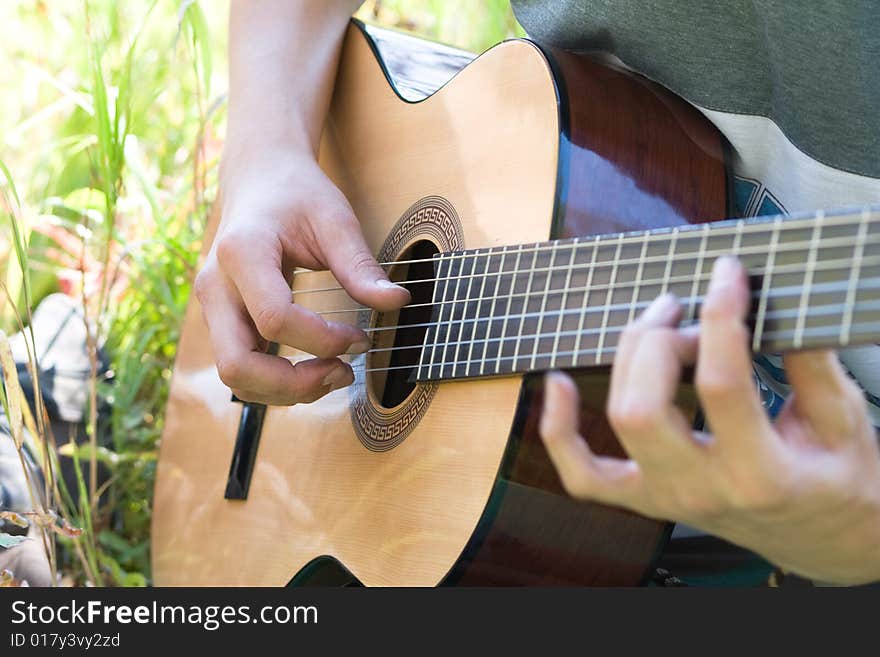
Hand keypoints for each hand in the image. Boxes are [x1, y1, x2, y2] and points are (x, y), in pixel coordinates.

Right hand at [195, 151, 408, 404]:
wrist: (259, 178)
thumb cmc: (297, 194)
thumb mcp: (334, 220)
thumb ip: (360, 265)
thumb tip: (398, 302)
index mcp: (242, 252)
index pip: (275, 319)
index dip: (323, 339)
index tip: (361, 338)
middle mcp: (215, 285)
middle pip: (237, 365)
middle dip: (293, 385)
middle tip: (343, 373)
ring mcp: (212, 306)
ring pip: (234, 376)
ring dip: (285, 391)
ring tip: (334, 374)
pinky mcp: (221, 319)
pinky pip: (240, 366)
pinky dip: (275, 382)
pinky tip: (313, 369)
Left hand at [539, 256, 879, 584]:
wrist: (825, 540)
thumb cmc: (839, 479)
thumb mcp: (844, 420)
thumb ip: (811, 362)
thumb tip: (774, 300)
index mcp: (762, 473)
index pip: (721, 383)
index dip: (720, 316)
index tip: (727, 274)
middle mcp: (704, 489)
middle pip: (645, 405)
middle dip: (660, 339)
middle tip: (690, 311)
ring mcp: (666, 497)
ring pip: (618, 419)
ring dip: (628, 357)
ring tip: (660, 324)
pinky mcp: (645, 498)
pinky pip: (582, 474)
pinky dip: (559, 429)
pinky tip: (558, 383)